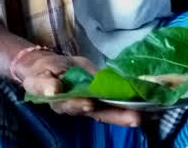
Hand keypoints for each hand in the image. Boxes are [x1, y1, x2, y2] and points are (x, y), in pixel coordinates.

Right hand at [16, 50, 140, 126]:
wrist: (52, 67)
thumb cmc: (43, 74)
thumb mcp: (38, 77)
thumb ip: (44, 84)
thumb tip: (53, 89)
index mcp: (65, 104)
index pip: (76, 107)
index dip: (82, 106)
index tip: (90, 104)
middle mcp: (83, 106)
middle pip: (102, 113)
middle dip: (119, 116)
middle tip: (136, 119)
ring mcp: (96, 99)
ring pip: (114, 108)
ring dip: (130, 110)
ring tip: (148, 112)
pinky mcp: (105, 90)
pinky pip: (119, 95)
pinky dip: (133, 98)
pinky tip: (149, 99)